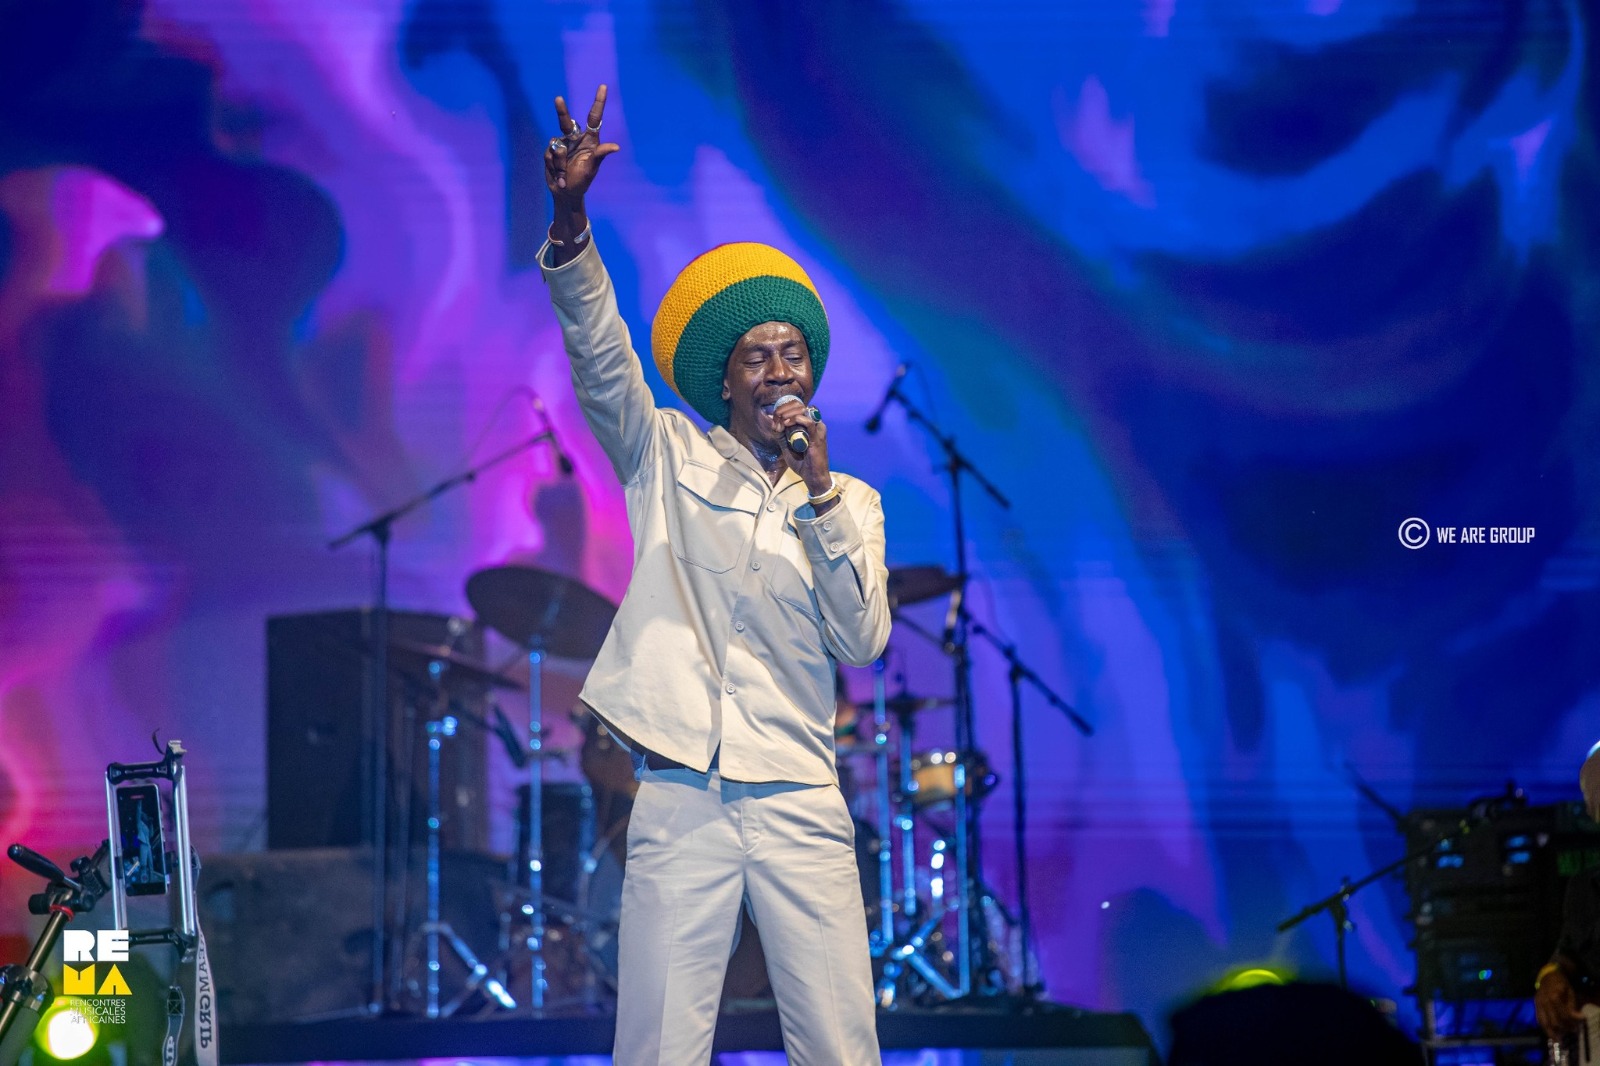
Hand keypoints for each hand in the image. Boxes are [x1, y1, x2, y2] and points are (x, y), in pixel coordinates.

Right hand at [544, 85, 619, 257]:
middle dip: (562, 111)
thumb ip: (600, 155)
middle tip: (558, 99)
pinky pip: (549, 155)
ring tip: (565, 176)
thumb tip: (616, 147)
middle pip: (567, 121)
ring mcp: (562, 145)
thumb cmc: (582, 181)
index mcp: (590, 141)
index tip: (603, 87)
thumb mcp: (591, 169)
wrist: (566, 194)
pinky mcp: (550, 152)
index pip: (594, 118)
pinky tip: (559, 177)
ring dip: (560, 164)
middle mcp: (575, 139)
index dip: (598, 102)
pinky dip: (555, 168)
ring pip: (557, 146)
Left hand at [773, 402, 832, 499]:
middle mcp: (815, 426)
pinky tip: (788, 423)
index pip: (798, 409)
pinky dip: (797, 420)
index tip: (775, 415)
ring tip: (781, 420)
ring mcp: (818, 431)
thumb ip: (781, 437)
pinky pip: (809, 423)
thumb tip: (774, 424)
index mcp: (810, 427)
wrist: (813, 478)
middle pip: (800, 408)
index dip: (785, 409)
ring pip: (804, 412)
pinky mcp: (818, 438)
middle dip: (785, 409)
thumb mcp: (787, 448)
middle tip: (776, 415)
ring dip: (790, 413)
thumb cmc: (803, 464)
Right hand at [1535, 966, 1584, 1037]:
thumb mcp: (1570, 992)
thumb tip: (1579, 1018)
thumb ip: (1572, 1005)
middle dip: (1565, 1028)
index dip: (1573, 1020)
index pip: (1564, 1014)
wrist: (1547, 976)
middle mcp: (1544, 1002)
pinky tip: (1551, 1034)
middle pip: (1555, 1021)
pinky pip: (1539, 1020)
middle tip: (1573, 1030)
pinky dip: (1545, 1028)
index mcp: (1554, 996)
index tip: (1581, 1022)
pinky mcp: (1535, 1007)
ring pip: (1545, 1023)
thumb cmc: (1561, 984)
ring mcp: (1538, 1005)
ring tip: (1560, 1039)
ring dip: (1553, 1032)